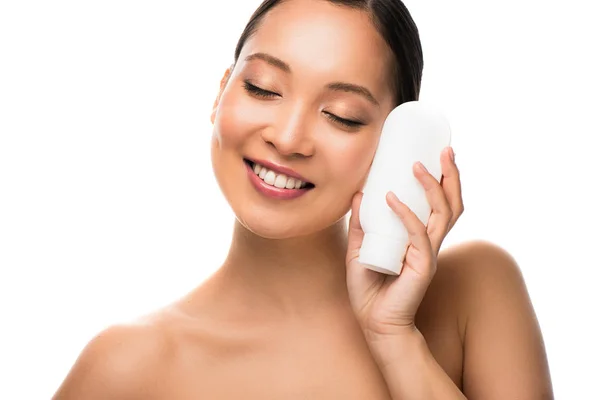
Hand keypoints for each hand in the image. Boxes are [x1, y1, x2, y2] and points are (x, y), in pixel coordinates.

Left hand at [346, 147, 463, 340]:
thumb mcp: (359, 248)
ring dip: (433, 187)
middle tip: (445, 149)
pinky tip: (391, 198)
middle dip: (452, 175)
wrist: (373, 322)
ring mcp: (428, 253)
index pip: (440, 203)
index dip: (444, 179)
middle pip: (452, 203)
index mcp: (419, 236)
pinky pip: (418, 234)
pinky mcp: (422, 266)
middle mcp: (429, 241)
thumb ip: (361, 223)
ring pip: (443, 214)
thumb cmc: (369, 287)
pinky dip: (406, 214)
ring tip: (419, 166)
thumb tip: (358, 193)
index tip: (437, 153)